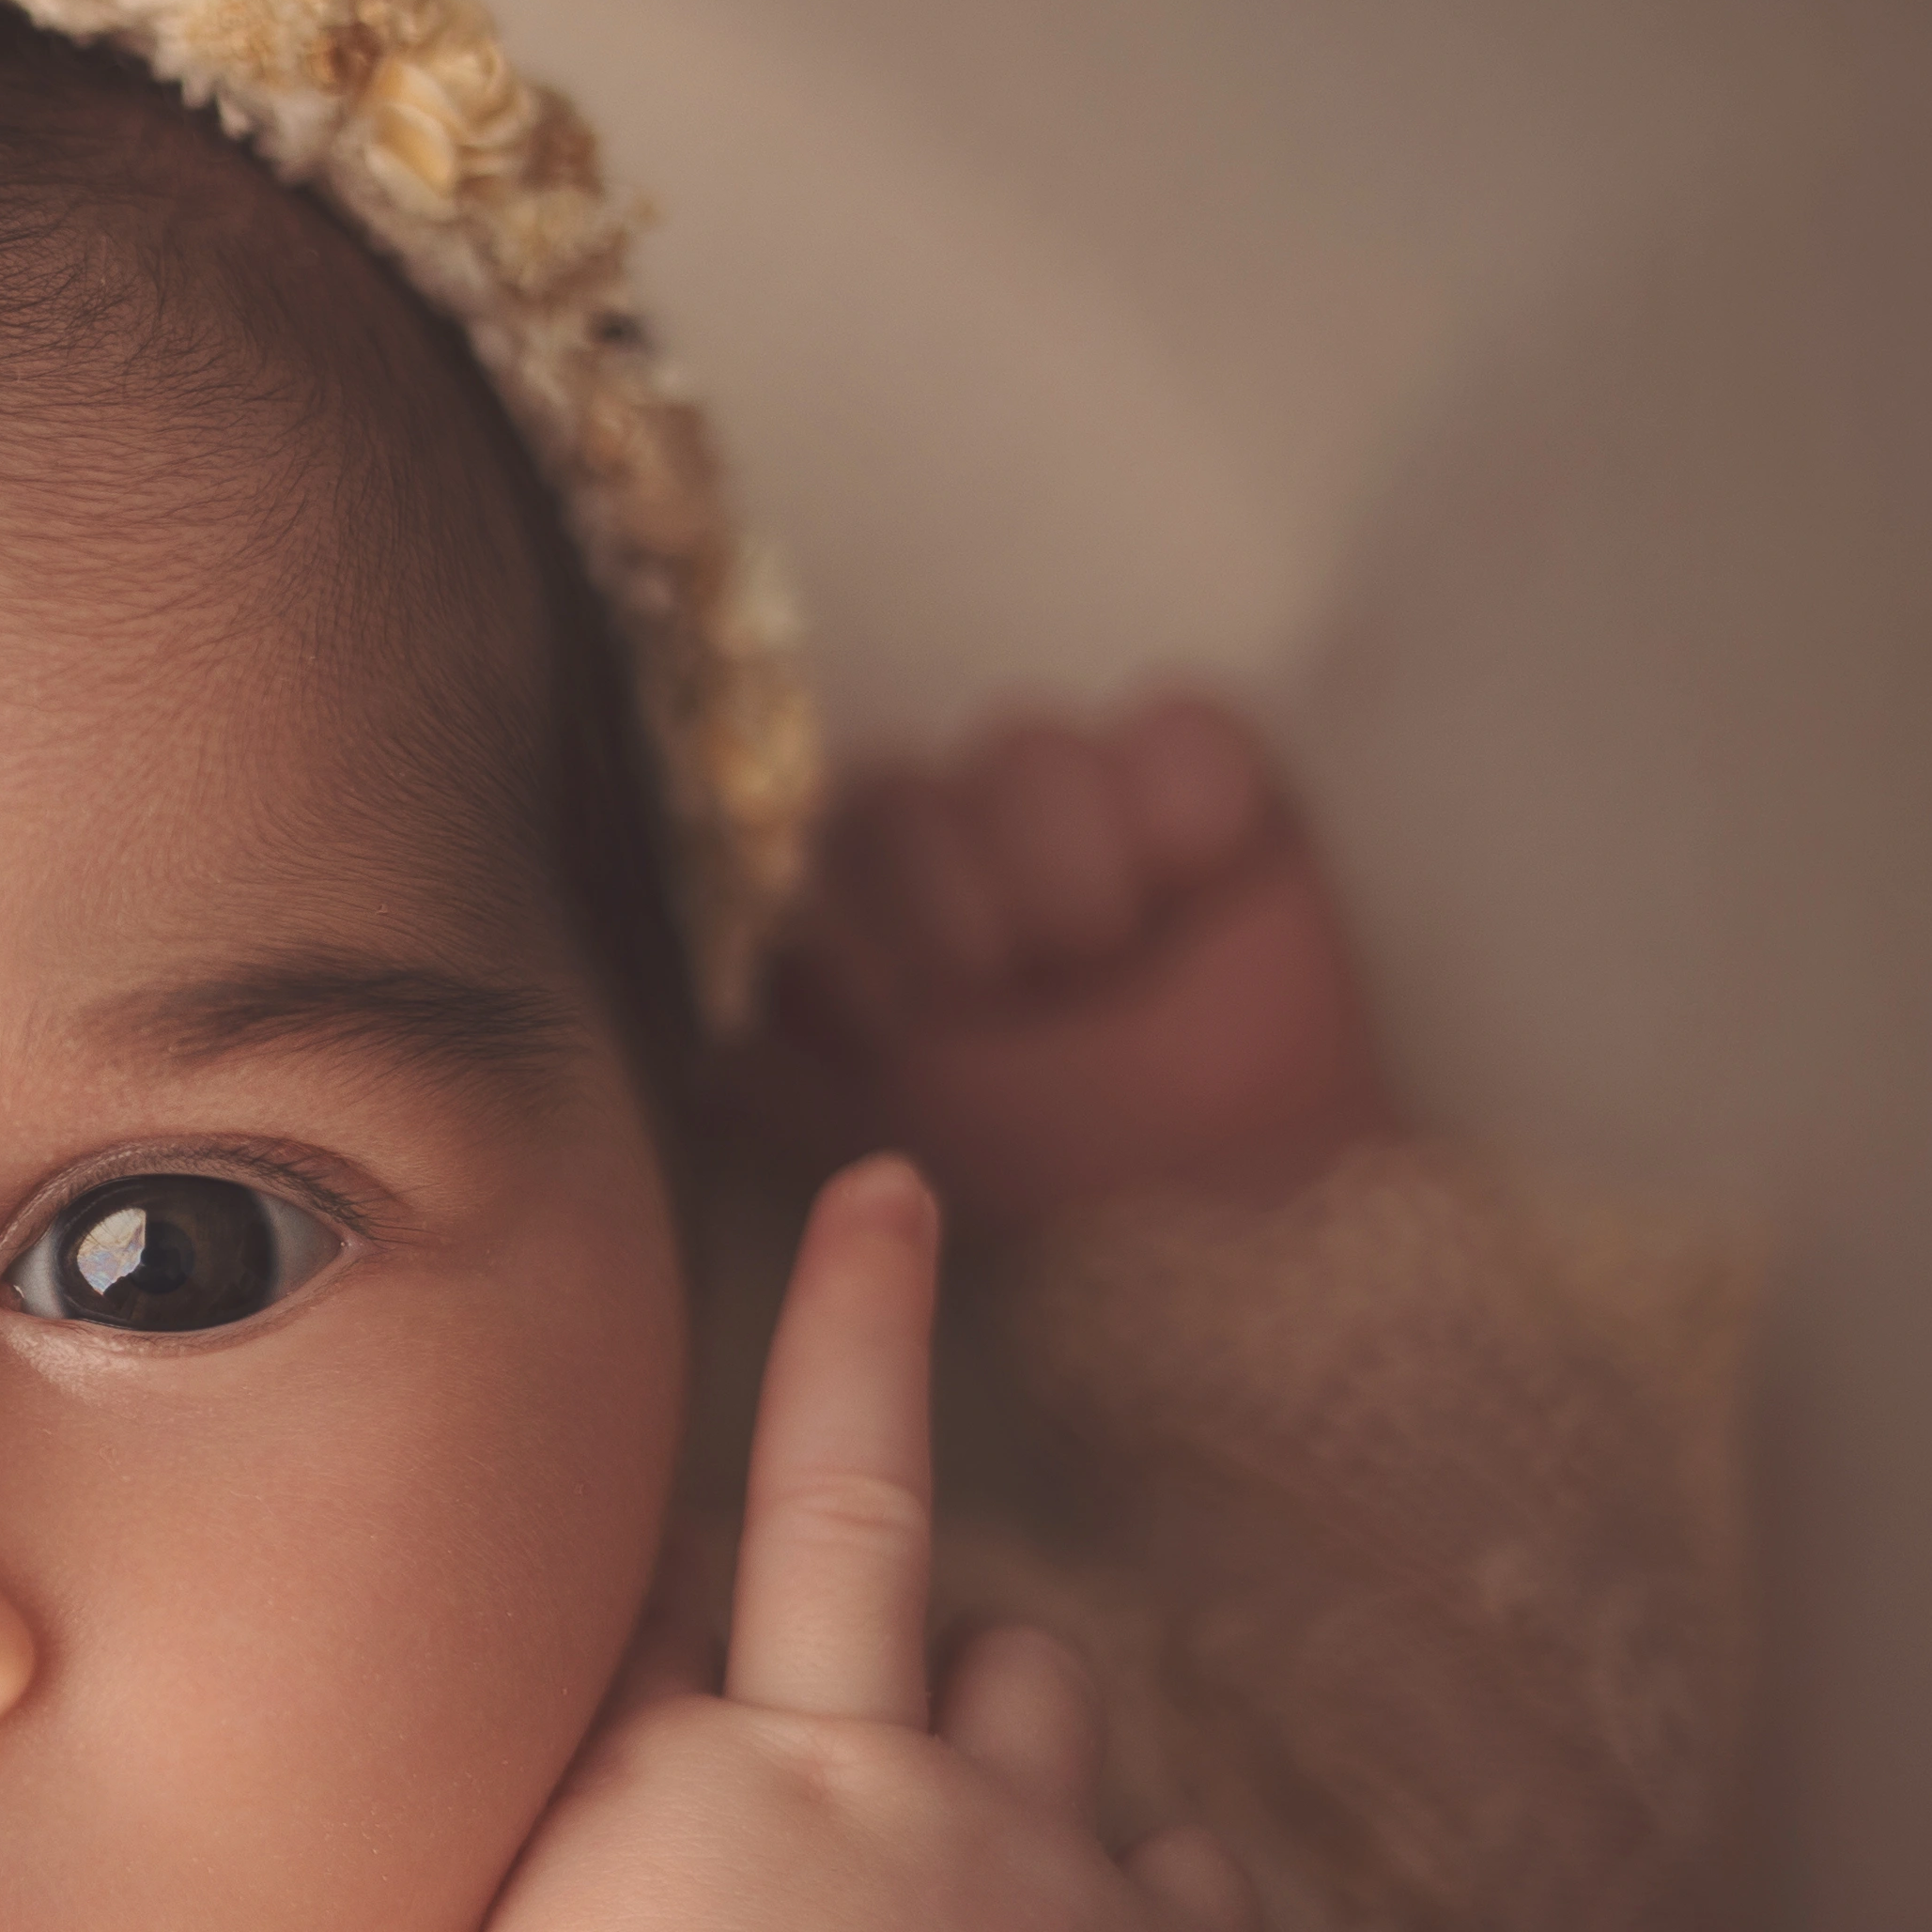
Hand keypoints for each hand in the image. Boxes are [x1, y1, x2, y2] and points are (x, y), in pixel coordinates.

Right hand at [437, 1156, 1258, 1931]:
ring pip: (1045, 1682)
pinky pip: (1182, 1863)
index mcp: (653, 1774)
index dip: (658, 1550)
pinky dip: (1140, 1889)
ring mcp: (1016, 1854)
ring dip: (1011, 1717)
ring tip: (971, 1826)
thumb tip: (599, 1737)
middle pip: (852, 1500)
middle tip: (886, 1200)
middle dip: (862, 1326)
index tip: (665, 1516)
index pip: (659, 1584)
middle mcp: (840, 1765)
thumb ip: (558, 1837)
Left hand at [744, 691, 1391, 1230]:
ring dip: (1077, 892)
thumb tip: (689, 1021)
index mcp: (854, 897)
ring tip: (1120, 968)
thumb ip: (766, 1060)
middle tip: (1032, 1005)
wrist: (1243, 1196)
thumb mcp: (880, 1128)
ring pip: (1025, 754)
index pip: (798, 837)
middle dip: (967, 926)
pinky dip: (1192, 826)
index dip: (858, 934)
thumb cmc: (1056, 1169)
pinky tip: (1203, 900)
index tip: (911, 1021)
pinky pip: (1173, 735)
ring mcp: (1066, 787)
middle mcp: (947, 825)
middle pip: (896, 793)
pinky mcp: (1197, 764)